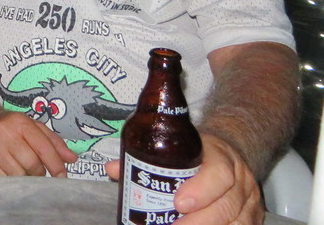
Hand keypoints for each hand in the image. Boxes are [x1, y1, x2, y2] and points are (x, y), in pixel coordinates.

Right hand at [0, 110, 76, 176]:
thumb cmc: (10, 125)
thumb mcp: (32, 126)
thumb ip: (53, 142)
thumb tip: (72, 159)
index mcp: (21, 122)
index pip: (43, 147)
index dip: (56, 165)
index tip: (62, 176)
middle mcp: (6, 133)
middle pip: (32, 164)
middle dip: (40, 173)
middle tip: (39, 172)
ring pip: (18, 174)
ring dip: (26, 177)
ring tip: (25, 171)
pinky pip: (4, 178)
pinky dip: (12, 180)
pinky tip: (13, 173)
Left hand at [106, 134, 261, 224]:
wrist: (227, 153)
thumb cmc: (195, 151)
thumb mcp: (176, 145)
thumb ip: (144, 155)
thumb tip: (112, 168)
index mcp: (222, 156)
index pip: (219, 173)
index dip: (201, 190)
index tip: (177, 204)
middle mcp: (241, 180)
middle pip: (227, 205)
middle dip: (199, 221)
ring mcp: (249, 202)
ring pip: (236, 222)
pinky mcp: (251, 218)